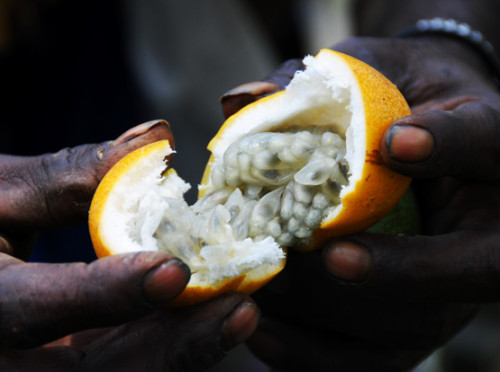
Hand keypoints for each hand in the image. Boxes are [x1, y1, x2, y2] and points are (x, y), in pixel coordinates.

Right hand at [0, 120, 258, 370]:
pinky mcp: (77, 361)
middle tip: (238, 312)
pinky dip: (175, 339)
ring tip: (241, 313)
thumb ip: (68, 174)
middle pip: (97, 371)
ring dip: (187, 348)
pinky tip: (217, 310)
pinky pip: (130, 360)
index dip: (105, 293)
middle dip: (174, 346)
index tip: (172, 270)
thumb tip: (156, 138)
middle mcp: (12, 359)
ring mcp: (48, 367)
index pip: (33, 310)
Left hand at [222, 36, 499, 369]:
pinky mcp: (408, 324)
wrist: (419, 146)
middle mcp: (485, 232)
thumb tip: (240, 102)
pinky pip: (371, 359)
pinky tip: (262, 332)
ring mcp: (448, 290)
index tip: (397, 142)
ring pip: (414, 324)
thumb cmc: (396, 103)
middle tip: (328, 256)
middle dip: (398, 269)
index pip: (490, 144)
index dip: (452, 146)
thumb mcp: (375, 74)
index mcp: (489, 150)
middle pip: (471, 267)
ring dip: (338, 313)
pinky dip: (313, 352)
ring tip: (274, 287)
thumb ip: (324, 85)